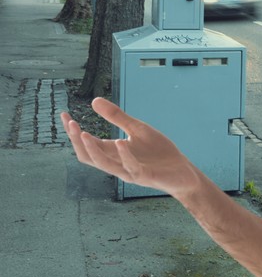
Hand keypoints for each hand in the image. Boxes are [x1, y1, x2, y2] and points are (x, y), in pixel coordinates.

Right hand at [60, 97, 199, 197]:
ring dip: (93, 150)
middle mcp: (116, 163)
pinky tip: (121, 142)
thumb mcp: (138, 129)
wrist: (183, 172)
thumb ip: (118, 117)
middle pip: (88, 156)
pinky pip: (131, 167)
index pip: (86, 144)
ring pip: (104, 164)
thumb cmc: (159, 153)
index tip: (64, 115)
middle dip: (77, 140)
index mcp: (113, 152)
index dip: (73, 131)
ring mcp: (129, 171)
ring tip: (83, 134)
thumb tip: (94, 100)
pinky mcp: (145, 176)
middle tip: (70, 123)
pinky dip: (125, 155)